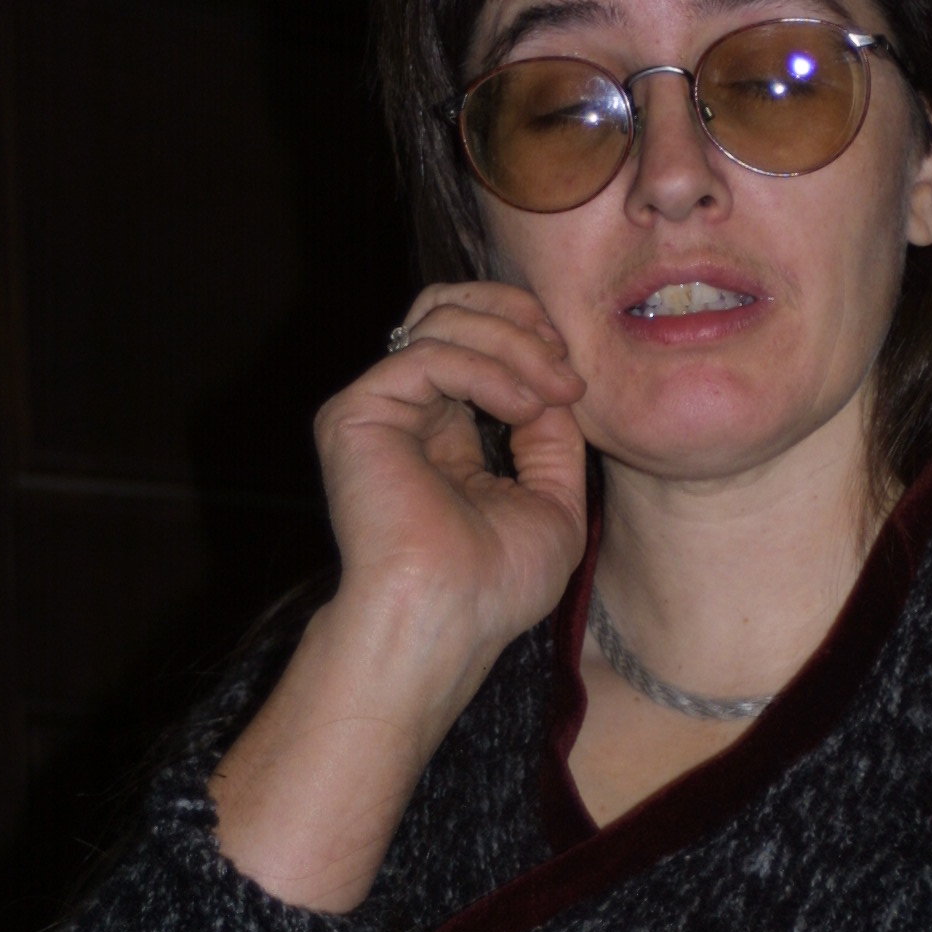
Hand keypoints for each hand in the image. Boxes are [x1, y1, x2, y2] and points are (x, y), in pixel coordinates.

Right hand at [315, 280, 587, 657]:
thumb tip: (555, 382)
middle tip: (563, 359)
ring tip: (554, 391)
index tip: (575, 376)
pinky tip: (523, 406)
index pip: (473, 341)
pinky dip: (487, 369)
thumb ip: (551, 437)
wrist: (448, 621)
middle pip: (449, 310)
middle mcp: (405, 412)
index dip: (526, 334)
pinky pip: (427, 354)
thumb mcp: (553, 500)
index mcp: (444, 432)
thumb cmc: (496, 585)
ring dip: (514, 345)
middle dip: (517, 319)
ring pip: (441, 321)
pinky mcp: (356, 413)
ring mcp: (377, 409)